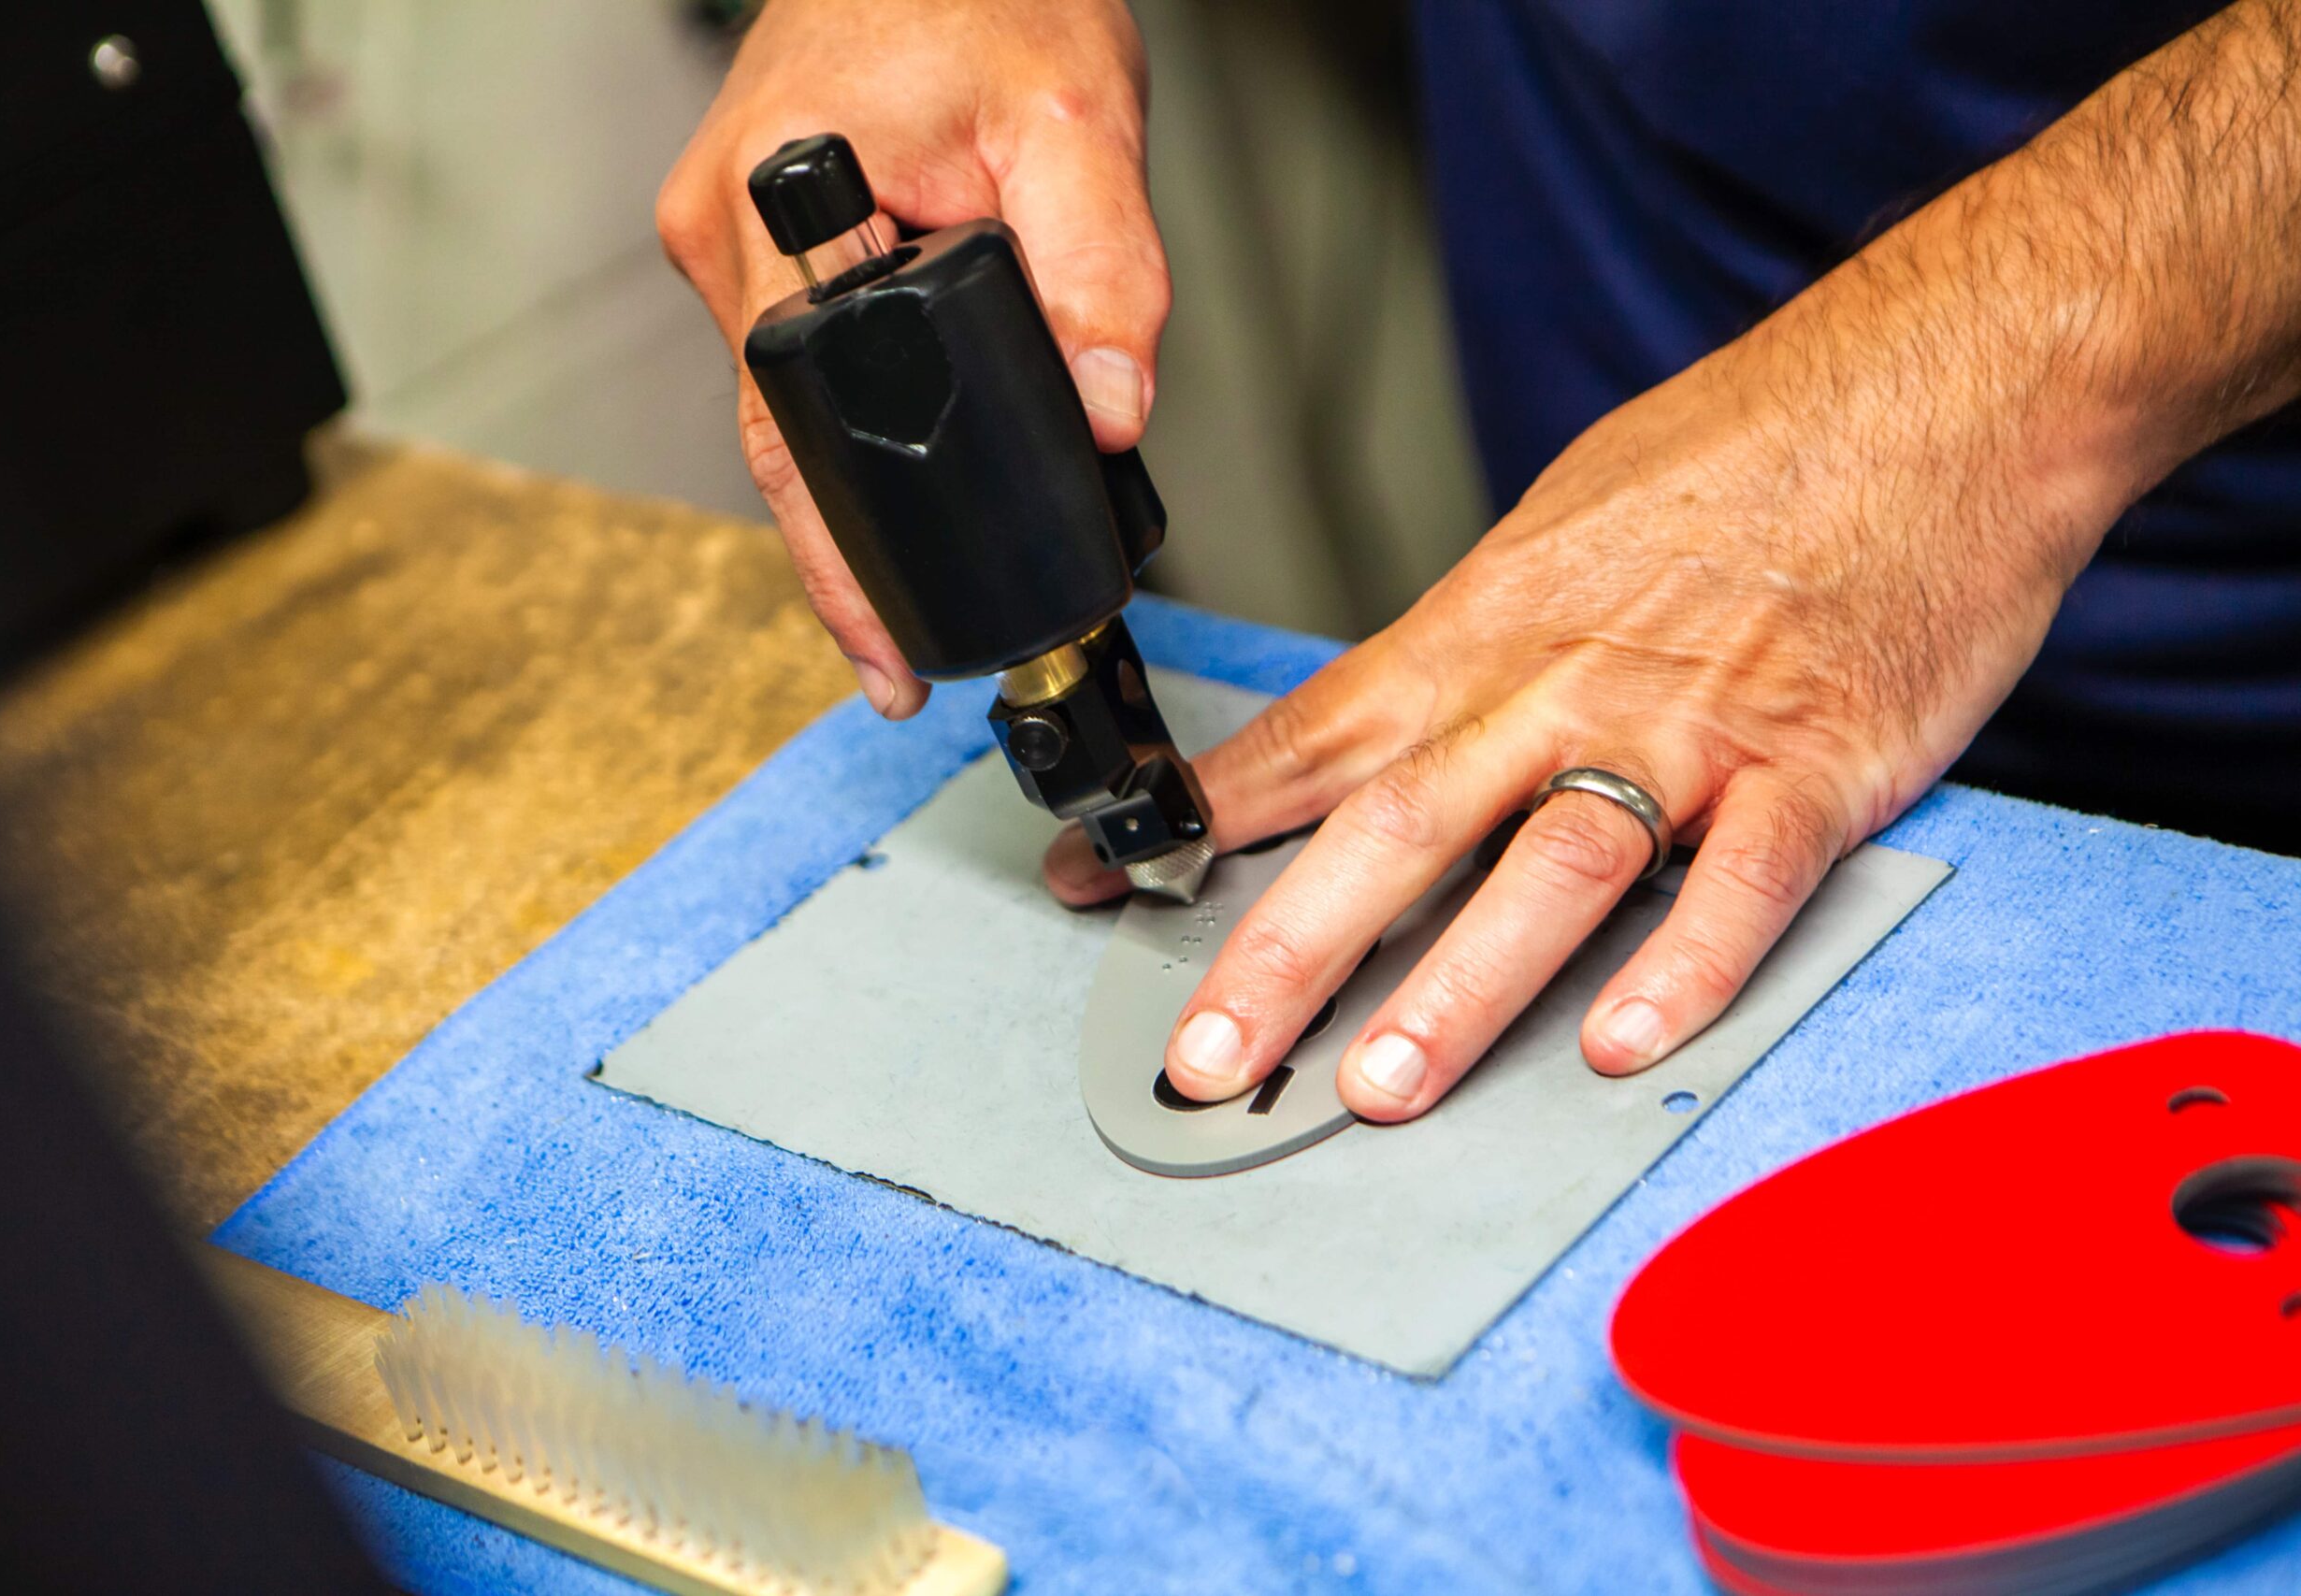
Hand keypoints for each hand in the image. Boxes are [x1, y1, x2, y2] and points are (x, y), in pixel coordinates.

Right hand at [658, 0, 1165, 719]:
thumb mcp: (1076, 121)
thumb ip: (1104, 267)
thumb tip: (1111, 410)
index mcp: (775, 213)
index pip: (798, 439)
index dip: (843, 563)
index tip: (886, 654)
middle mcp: (727, 238)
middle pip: (783, 448)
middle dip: (848, 563)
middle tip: (907, 663)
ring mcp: (734, 242)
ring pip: (790, 416)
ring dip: (850, 505)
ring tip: (913, 599)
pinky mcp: (760, 242)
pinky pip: (802, 369)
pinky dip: (852, 436)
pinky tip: (895, 490)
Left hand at [1048, 270, 2123, 1116]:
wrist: (1943, 384)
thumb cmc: (1747, 449)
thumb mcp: (1563, 523)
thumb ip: (1472, 639)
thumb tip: (1380, 724)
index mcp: (1490, 622)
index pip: (1316, 733)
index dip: (1201, 817)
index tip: (1095, 879)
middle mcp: (1566, 679)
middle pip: (1399, 821)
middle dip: (1288, 947)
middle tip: (1208, 1056)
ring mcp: (1692, 726)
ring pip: (1552, 864)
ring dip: (1460, 983)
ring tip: (1379, 1084)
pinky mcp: (1818, 765)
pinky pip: (1741, 881)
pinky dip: (1683, 963)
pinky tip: (1622, 1045)